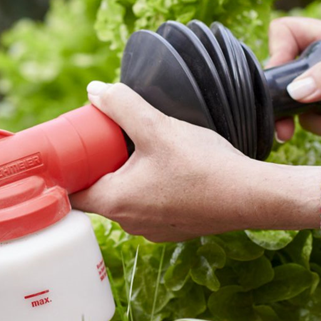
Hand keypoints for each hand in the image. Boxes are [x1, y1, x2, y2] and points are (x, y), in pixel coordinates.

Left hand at [71, 82, 251, 241]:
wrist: (254, 196)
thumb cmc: (204, 166)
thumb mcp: (157, 127)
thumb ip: (122, 106)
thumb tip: (95, 91)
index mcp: (114, 203)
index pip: (70, 195)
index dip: (65, 173)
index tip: (68, 153)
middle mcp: (128, 223)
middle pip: (98, 194)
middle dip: (98, 167)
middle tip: (103, 140)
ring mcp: (152, 229)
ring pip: (125, 200)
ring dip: (126, 176)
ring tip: (135, 149)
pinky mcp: (174, 228)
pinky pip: (150, 206)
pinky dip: (150, 188)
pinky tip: (164, 167)